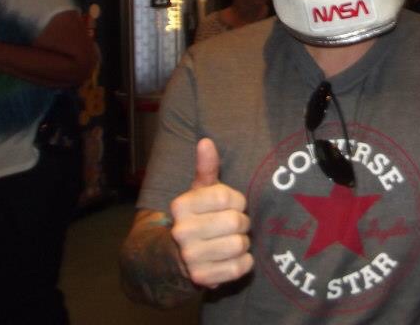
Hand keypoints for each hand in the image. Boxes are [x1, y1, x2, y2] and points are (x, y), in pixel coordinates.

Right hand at [169, 138, 252, 287]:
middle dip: (242, 223)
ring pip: (239, 245)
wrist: (175, 257)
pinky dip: (244, 262)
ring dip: (243, 243)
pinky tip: (233, 258)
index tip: (232, 205)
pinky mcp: (202, 278)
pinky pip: (240, 267)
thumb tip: (206, 141)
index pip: (225, 197)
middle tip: (234, 225)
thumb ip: (206, 167)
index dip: (237, 200)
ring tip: (232, 241)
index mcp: (181, 205)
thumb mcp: (199, 191)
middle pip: (235, 222)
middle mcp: (181, 231)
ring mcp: (190, 257)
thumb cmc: (197, 216)